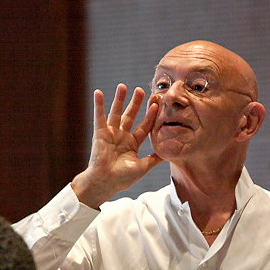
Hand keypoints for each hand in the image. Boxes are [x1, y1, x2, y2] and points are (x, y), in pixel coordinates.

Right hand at [71, 84, 161, 207]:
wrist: (105, 183)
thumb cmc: (122, 178)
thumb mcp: (143, 167)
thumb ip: (155, 159)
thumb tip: (170, 154)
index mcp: (132, 144)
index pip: (144, 126)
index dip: (150, 116)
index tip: (157, 104)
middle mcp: (122, 136)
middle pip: (131, 116)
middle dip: (136, 103)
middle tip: (142, 90)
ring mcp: (111, 134)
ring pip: (116, 113)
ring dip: (120, 99)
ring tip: (123, 86)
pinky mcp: (100, 133)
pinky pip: (99, 117)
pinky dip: (99, 105)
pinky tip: (99, 92)